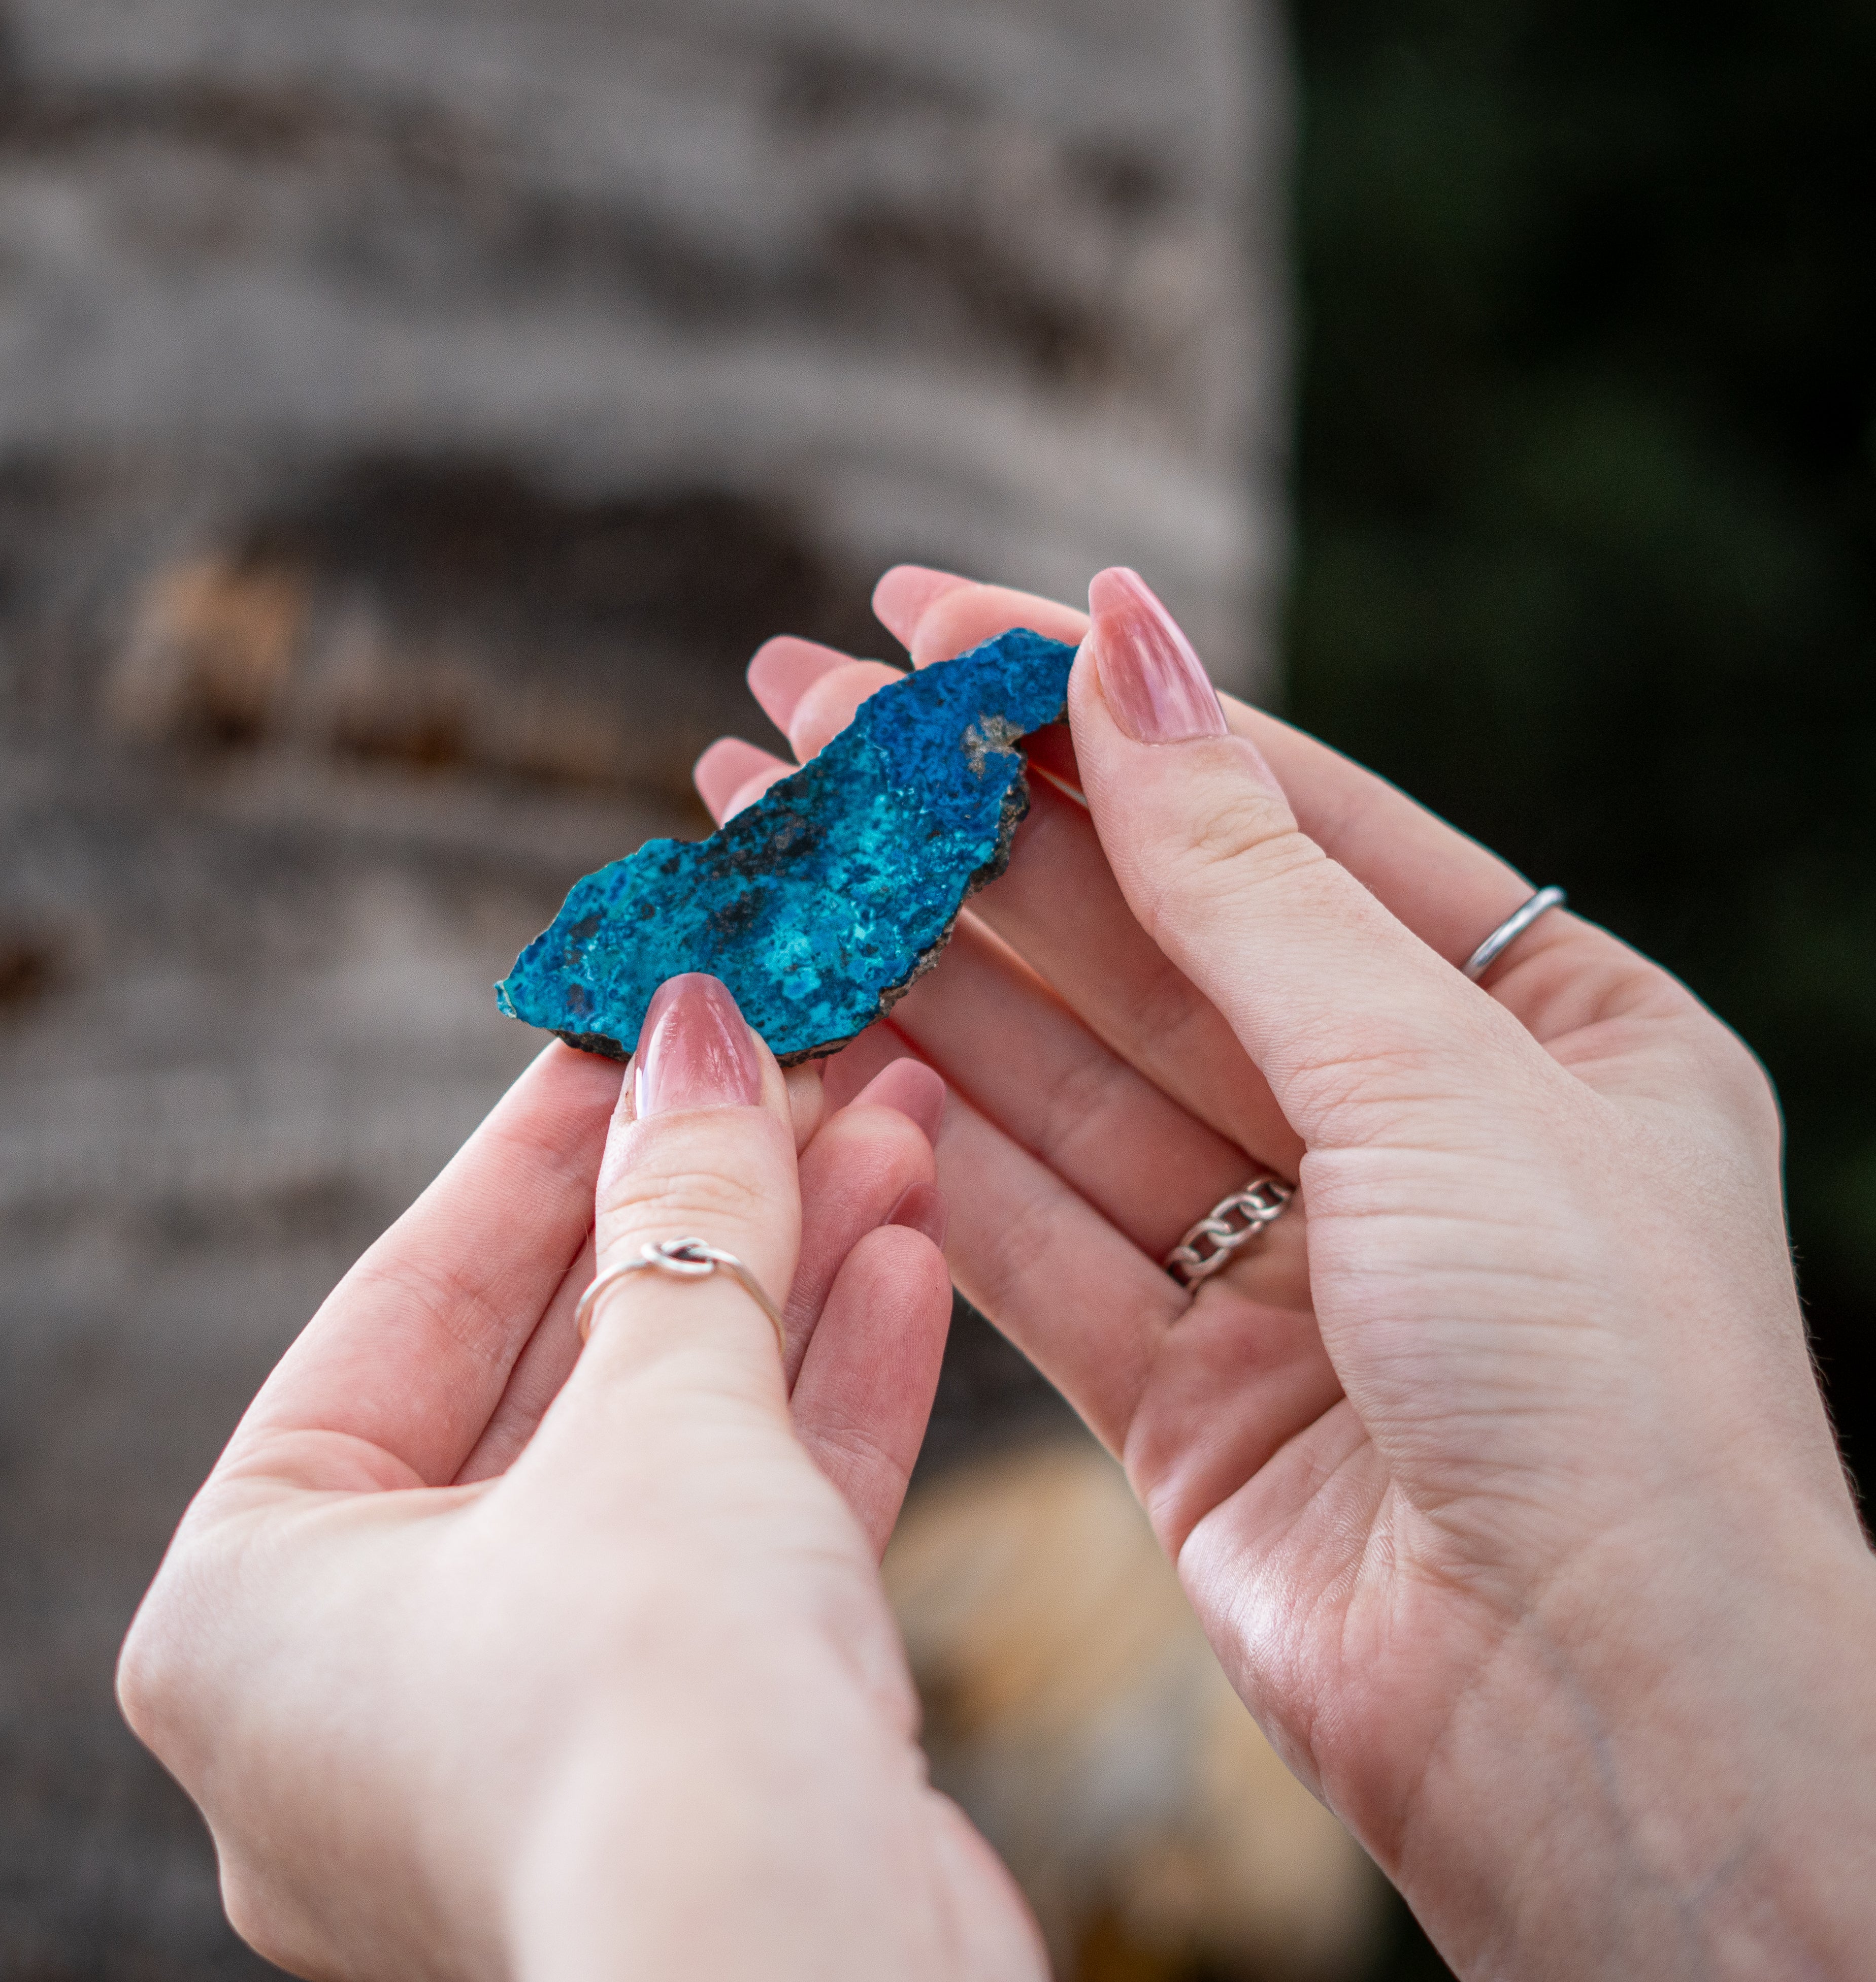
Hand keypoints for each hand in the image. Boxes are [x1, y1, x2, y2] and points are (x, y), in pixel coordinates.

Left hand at [118, 974, 1043, 1981]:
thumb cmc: (659, 1724)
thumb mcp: (662, 1413)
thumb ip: (680, 1217)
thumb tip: (698, 1032)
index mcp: (254, 1606)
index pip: (410, 1298)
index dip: (544, 1140)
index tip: (641, 1015)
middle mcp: (370, 1679)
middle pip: (554, 1365)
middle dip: (694, 1207)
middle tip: (792, 1061)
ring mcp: (534, 1727)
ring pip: (667, 1446)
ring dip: (783, 1284)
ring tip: (883, 1128)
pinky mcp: (680, 1760)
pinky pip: (736, 1538)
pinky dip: (819, 1401)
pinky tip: (903, 1258)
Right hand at [700, 569, 1875, 1977]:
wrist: (1607, 1742)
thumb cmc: (1608, 1389)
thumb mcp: (1436, 1079)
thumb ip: (1244, 877)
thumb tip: (1122, 649)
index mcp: (1537, 1023)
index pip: (1272, 808)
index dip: (1090, 709)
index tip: (927, 621)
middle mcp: (1408, 1128)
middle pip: (1138, 937)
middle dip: (958, 830)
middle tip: (785, 720)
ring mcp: (1287, 1259)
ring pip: (1056, 1078)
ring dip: (906, 966)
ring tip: (755, 847)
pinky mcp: (1184, 1385)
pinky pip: (1026, 1224)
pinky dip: (920, 1137)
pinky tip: (808, 1029)